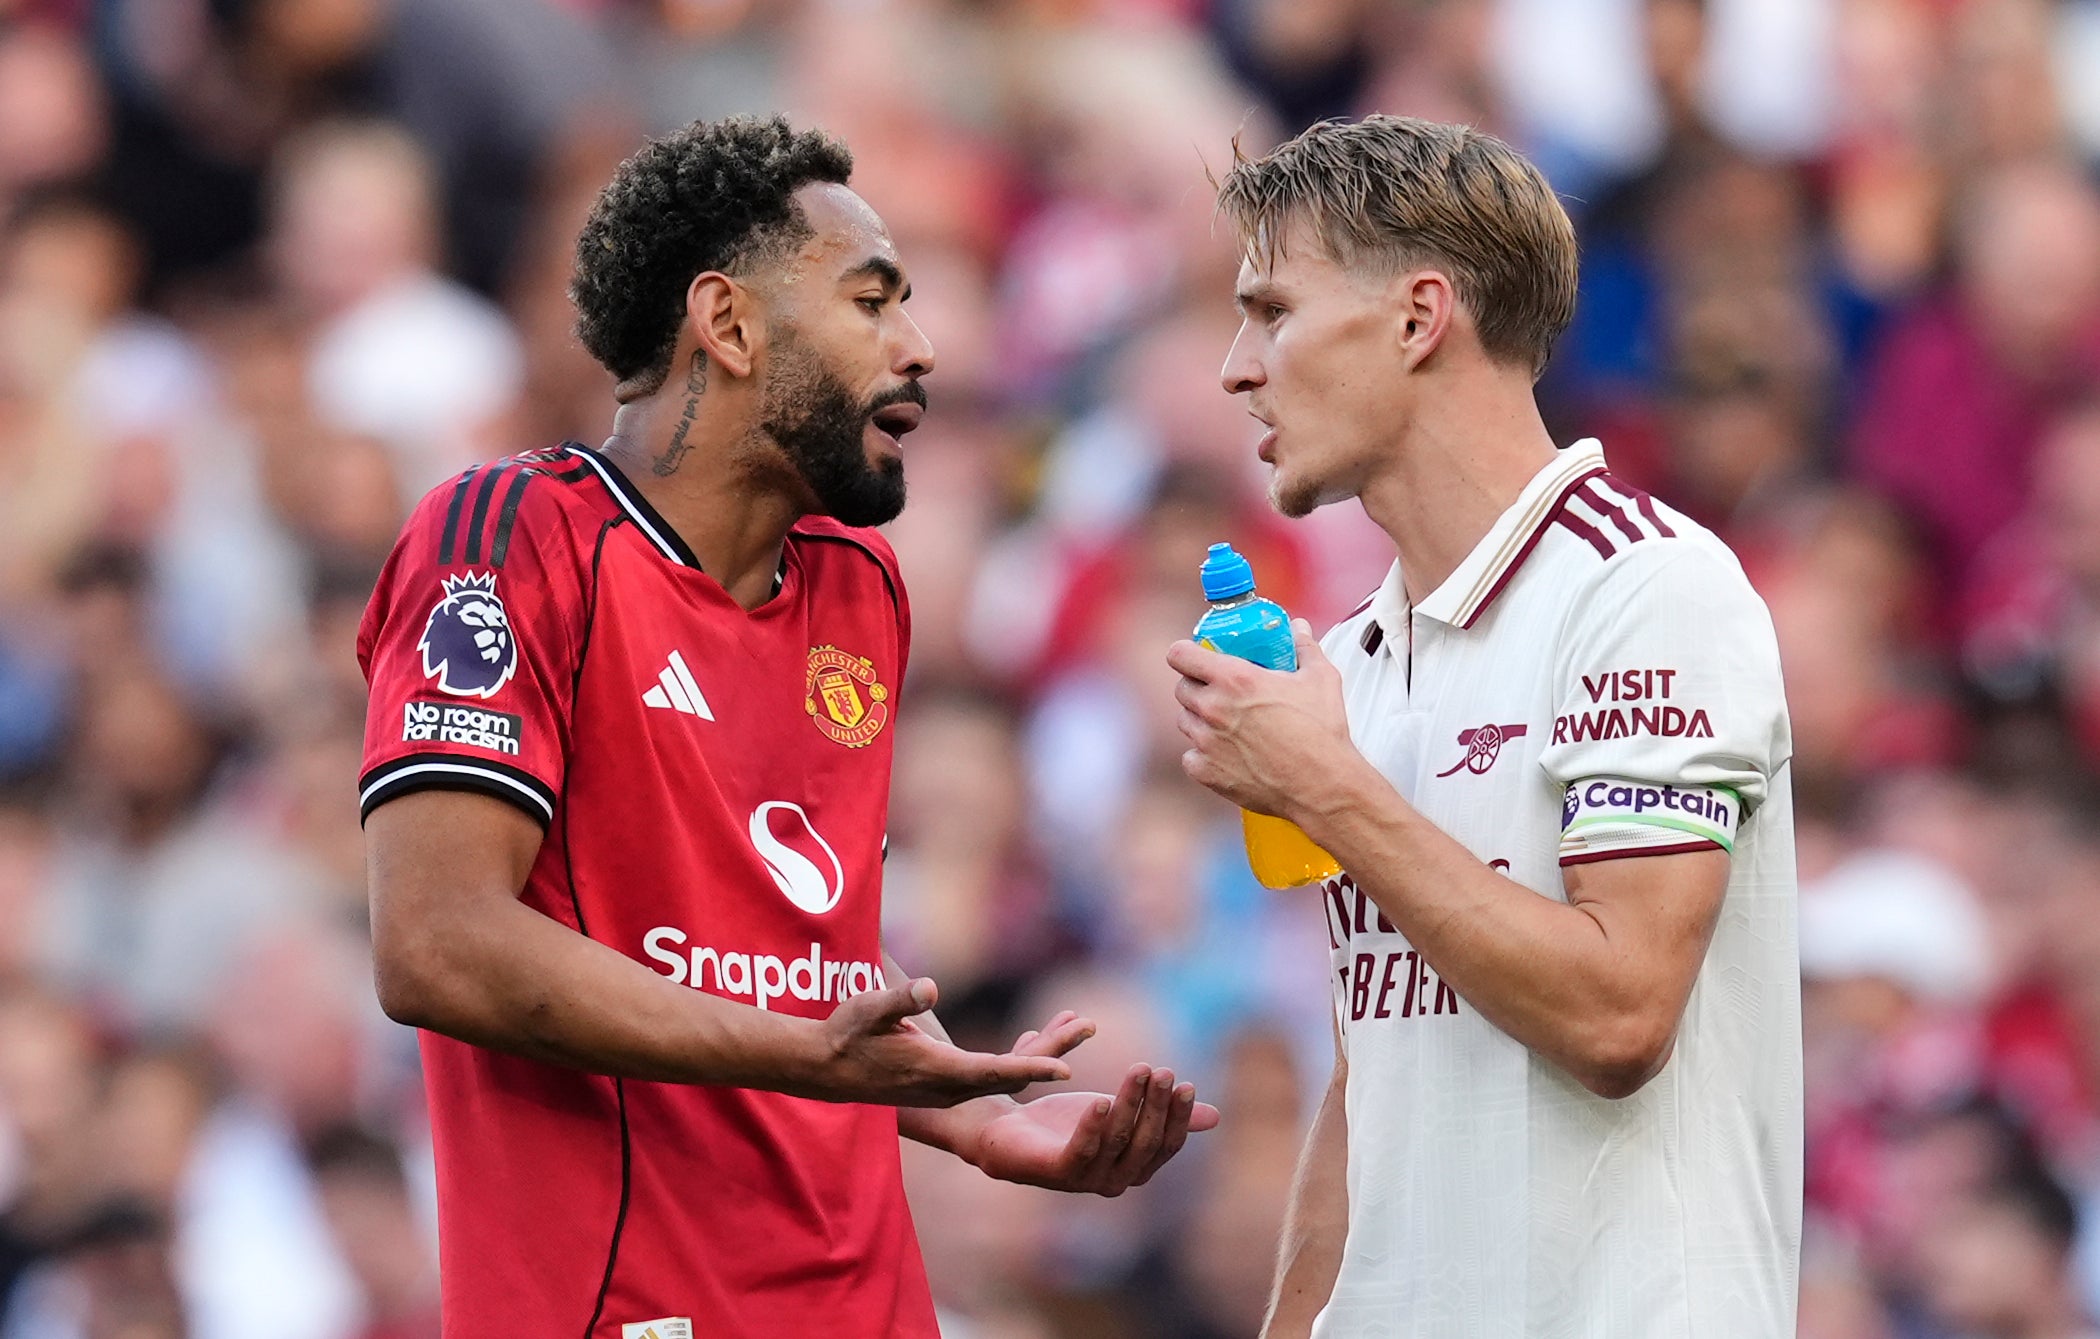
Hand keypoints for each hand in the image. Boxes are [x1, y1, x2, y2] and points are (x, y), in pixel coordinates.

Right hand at [810, 977, 1070, 1107]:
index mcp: (937, 1071)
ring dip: (1040, 1051)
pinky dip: (1019, 1055)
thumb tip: (930, 988)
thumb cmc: (846, 1034)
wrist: (825, 1068)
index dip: (1031, 1069)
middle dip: (1051, 1051)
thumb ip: (900, 1001)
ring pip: (1006, 1072)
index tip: (1066, 1069)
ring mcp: (949, 1087)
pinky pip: (993, 1071)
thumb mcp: (869, 1009)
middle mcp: (949, 1086)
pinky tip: (1034, 1035)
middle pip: (1011, 1073)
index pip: (994, 1072)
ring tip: (1077, 1022)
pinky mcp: (946, 1081)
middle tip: (1091, 1026)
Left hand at [960, 1015, 1221, 1194]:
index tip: (1185, 1083)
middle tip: (1162, 1071)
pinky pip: (1080, 1150)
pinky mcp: (1055, 1172)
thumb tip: (1215, 1116)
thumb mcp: (1119, 1111)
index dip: (1178, 1117)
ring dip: (1130, 1103)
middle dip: (1157, 1106)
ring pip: (1116, 1141)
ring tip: (1138, 1070)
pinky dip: (1092, 1126)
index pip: (1166, 1145)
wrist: (1005, 1132)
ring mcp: (1084, 1180)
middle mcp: (1114, 1181)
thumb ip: (1159, 1114)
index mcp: (1133, 1168)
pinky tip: (1100, 1100)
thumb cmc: (1063, 1123)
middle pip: (1145, 1142)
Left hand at [1168, 620, 1362, 822]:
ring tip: (1228, 725)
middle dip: (1197, 686)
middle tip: (1220, 692)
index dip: (1185, 653)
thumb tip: (1299, 628)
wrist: (1321, 786)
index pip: (1180, 655)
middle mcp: (1213, 708)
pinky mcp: (1206, 772)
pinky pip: (1191, 756)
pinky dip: (1204, 755)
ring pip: (1186, 721)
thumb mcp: (1320, 679)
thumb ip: (1305, 647)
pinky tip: (1228, 754)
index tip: (1194, 656)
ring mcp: (1206, 742)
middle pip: (1182, 688)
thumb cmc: (1322, 732)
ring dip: (1201, 719)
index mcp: (1234, 679)